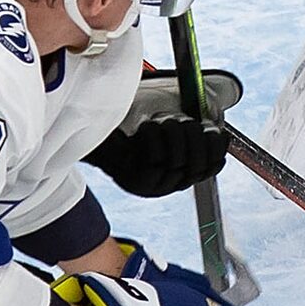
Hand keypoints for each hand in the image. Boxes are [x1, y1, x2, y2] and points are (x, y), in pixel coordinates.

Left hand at [87, 114, 228, 197]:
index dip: (216, 149)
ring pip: (177, 163)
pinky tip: (147, 128)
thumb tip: (209, 119)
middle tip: (186, 120)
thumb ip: (182, 130)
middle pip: (196, 167)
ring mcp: (150, 187)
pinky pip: (155, 161)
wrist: (88, 138)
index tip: (213, 128)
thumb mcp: (159, 131)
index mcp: (176, 176)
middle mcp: (165, 186)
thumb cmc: (124, 130)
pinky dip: (155, 139)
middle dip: (196, 138)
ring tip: (163, 121)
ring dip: (174, 135)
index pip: (210, 168)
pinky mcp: (133, 182)